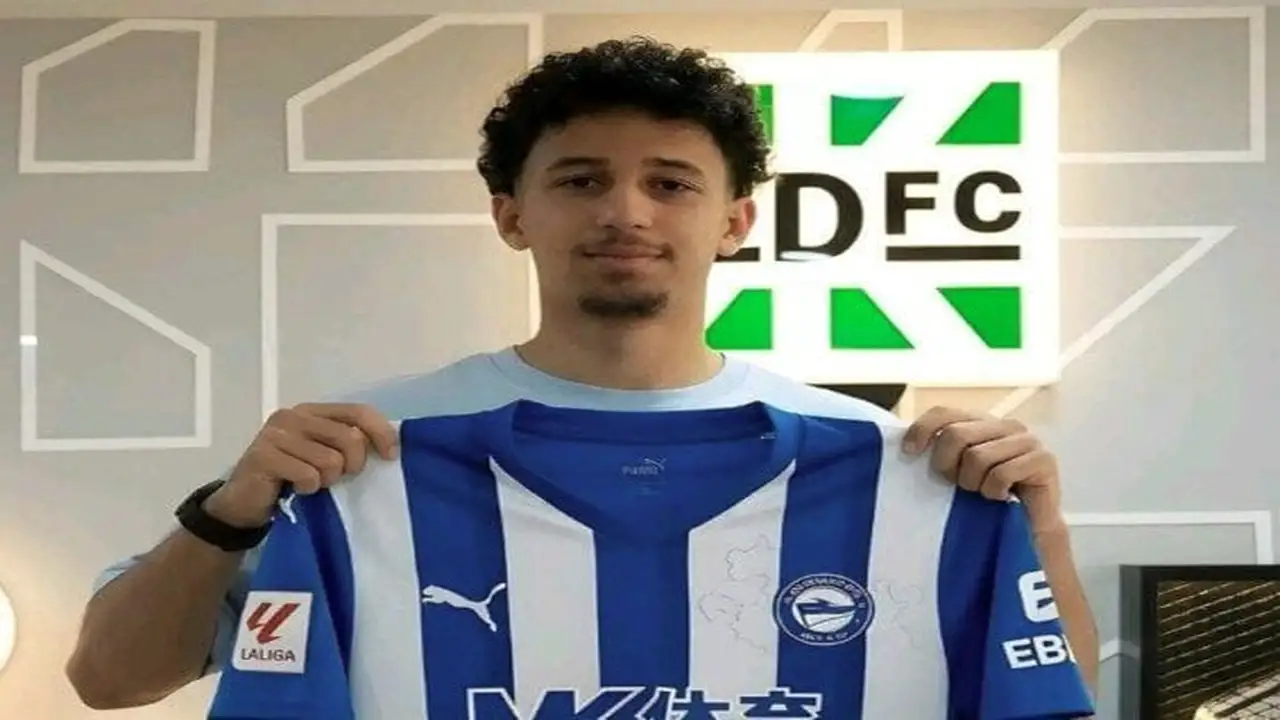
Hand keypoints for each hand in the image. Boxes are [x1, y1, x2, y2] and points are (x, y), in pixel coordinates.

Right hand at [205, 403, 398, 527]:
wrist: (243, 504)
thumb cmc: (290, 479)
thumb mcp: (323, 457)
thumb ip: (347, 444)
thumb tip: (389, 445)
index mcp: (312, 411)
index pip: (358, 411)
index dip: (381, 432)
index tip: (391, 456)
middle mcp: (293, 416)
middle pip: (349, 437)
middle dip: (352, 465)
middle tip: (336, 479)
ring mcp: (276, 434)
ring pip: (330, 460)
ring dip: (326, 480)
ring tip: (310, 483)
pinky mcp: (264, 456)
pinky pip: (308, 475)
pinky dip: (308, 488)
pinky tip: (295, 488)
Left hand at [902, 407, 1063, 530]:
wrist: (1030, 529)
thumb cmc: (988, 499)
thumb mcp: (958, 471)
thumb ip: (941, 452)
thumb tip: (906, 446)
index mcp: (982, 422)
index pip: (945, 412)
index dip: (922, 429)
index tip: (909, 452)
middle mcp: (1005, 424)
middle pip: (956, 434)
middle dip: (948, 465)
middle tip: (957, 484)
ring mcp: (1027, 440)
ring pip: (978, 456)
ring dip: (973, 483)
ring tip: (982, 493)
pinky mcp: (1044, 459)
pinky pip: (1001, 474)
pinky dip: (994, 492)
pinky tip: (1001, 498)